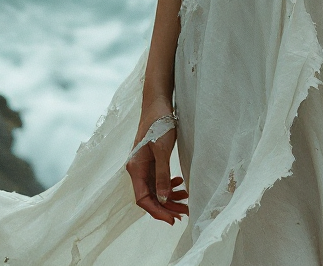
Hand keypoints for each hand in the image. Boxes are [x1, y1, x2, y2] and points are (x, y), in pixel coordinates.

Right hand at [126, 105, 188, 225]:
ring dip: (170, 197)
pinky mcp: (151, 160)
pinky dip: (169, 184)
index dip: (157, 211)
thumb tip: (164, 199)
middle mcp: (137, 169)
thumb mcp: (162, 149)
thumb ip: (162, 175)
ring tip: (186, 201)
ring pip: (156, 189)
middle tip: (184, 214)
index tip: (172, 220)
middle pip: (150, 196)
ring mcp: (144, 165)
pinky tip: (180, 184)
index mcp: (135, 168)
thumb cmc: (159, 123)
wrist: (158, 103)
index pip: (143, 199)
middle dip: (166, 207)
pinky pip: (159, 179)